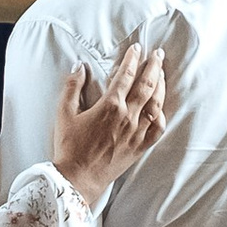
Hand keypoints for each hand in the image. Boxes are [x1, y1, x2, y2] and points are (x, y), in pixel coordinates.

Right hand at [51, 42, 166, 205]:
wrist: (77, 178)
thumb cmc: (69, 146)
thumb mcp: (64, 113)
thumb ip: (72, 86)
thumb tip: (79, 66)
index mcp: (110, 106)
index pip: (126, 75)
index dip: (132, 59)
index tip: (136, 48)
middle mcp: (128, 117)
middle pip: (147, 85)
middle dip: (154, 66)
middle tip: (157, 53)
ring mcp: (136, 133)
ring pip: (156, 104)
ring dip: (161, 85)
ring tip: (162, 72)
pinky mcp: (140, 148)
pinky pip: (158, 129)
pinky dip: (162, 115)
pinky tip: (161, 107)